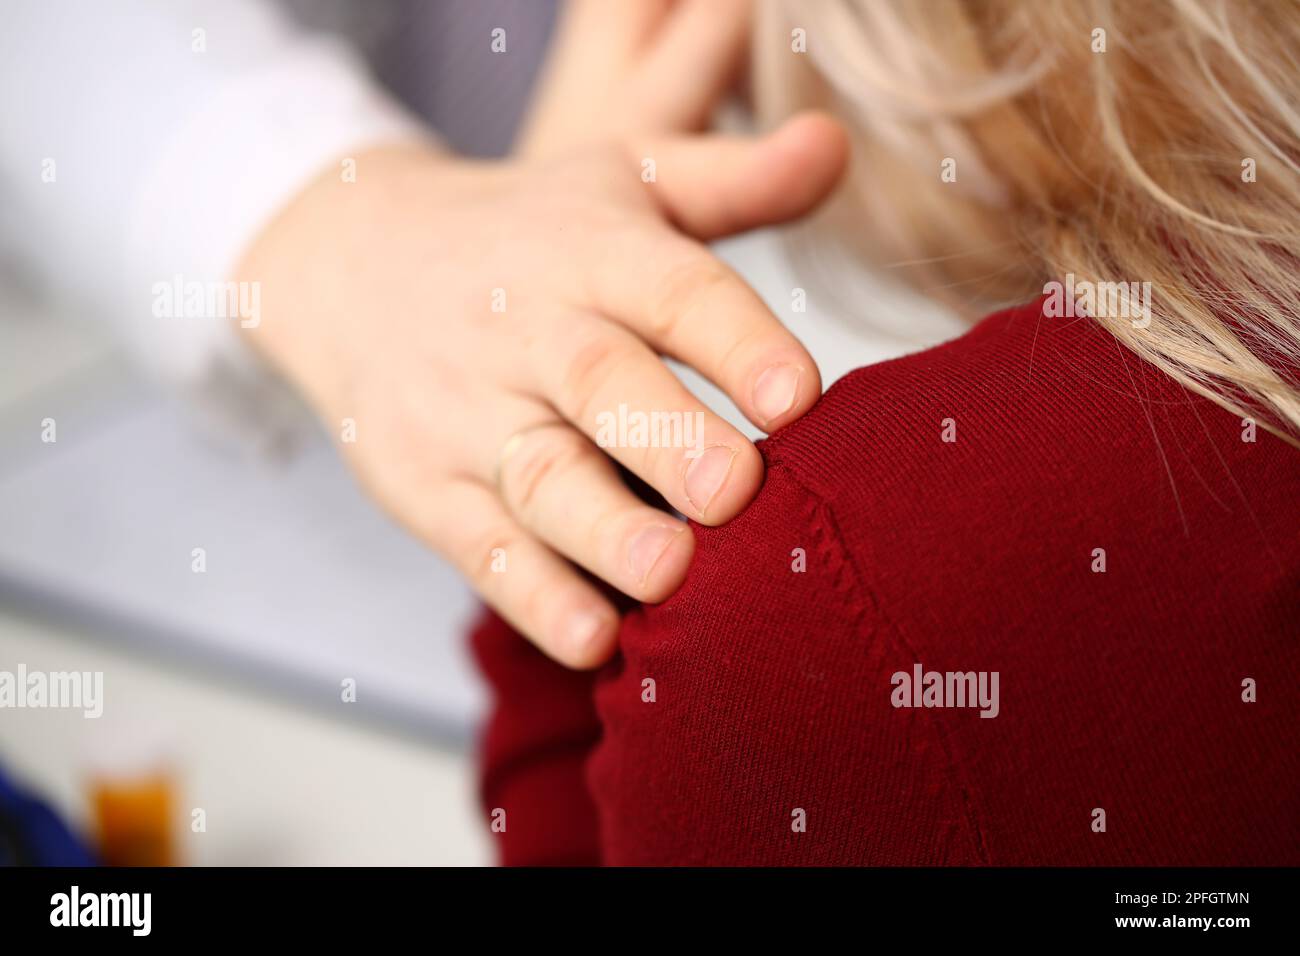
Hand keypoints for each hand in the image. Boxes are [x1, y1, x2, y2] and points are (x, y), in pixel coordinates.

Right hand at [234, 2, 847, 668]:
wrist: (350, 259)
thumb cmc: (527, 235)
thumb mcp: (620, 181)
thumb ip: (733, 180)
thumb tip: (839, 143)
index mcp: (591, 253)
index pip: (671, 289)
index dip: (735, 339)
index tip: (799, 394)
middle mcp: (528, 331)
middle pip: (599, 384)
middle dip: (668, 438)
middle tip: (736, 491)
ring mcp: (467, 413)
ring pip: (539, 476)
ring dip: (601, 530)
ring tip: (667, 572)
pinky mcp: (422, 483)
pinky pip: (479, 544)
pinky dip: (531, 594)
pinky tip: (589, 636)